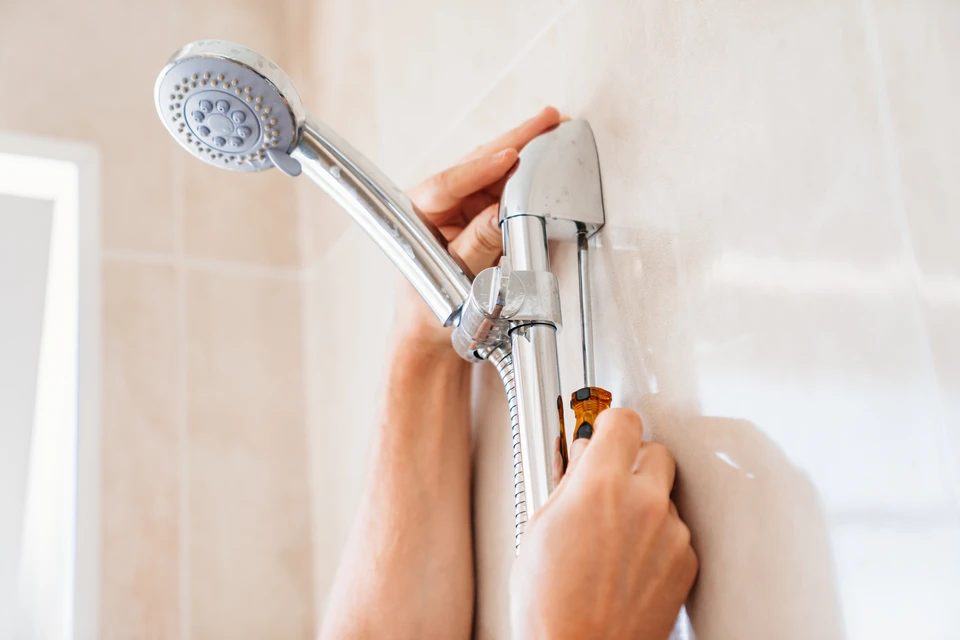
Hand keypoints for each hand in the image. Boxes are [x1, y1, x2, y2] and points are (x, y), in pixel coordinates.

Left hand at [396, 107, 562, 347]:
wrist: (435, 335)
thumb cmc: (434, 311)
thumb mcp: (456, 281)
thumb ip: (478, 246)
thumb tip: (501, 213)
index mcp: (418, 214)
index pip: (448, 182)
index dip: (482, 167)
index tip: (511, 156)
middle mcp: (438, 202)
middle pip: (476, 163)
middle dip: (514, 140)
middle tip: (548, 120)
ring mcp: (459, 205)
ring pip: (493, 169)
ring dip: (525, 148)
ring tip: (553, 128)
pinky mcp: (479, 212)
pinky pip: (504, 185)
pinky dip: (526, 171)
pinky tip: (546, 153)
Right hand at [511, 409, 698, 639]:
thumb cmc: (550, 607)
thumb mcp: (539, 528)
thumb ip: (568, 481)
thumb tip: (582, 459)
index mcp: (601, 486)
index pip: (623, 420)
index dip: (610, 424)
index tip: (603, 431)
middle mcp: (644, 503)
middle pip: (655, 450)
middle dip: (632, 460)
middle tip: (607, 481)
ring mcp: (671, 534)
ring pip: (664, 494)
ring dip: (643, 503)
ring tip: (608, 538)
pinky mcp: (686, 563)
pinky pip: (674, 531)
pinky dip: (655, 538)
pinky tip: (625, 562)